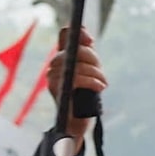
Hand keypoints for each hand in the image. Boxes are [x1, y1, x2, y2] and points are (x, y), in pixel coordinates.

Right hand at [45, 27, 106, 146]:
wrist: (75, 122)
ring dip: (95, 74)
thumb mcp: (89, 72)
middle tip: (101, 73)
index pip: (65, 36)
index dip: (78, 34)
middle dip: (93, 60)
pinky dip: (91, 82)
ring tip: (102, 84)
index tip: (90, 40)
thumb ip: (86, 55)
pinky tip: (99, 88)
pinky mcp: (55, 88)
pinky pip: (76, 77)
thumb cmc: (84, 97)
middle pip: (75, 50)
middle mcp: (54, 65)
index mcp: (63, 58)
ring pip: (77, 64)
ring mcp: (52, 76)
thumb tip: (84, 35)